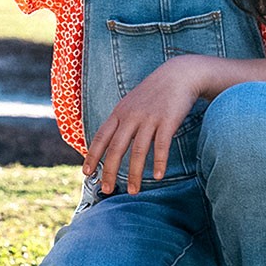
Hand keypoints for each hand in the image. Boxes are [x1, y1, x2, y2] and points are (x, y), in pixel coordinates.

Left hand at [82, 55, 206, 194]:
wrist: (179, 74)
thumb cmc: (154, 93)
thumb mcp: (131, 103)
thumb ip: (121, 121)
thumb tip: (110, 143)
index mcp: (119, 113)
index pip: (100, 137)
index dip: (92, 156)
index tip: (86, 173)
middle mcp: (131, 116)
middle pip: (116, 148)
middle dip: (110, 171)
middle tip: (107, 190)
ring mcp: (149, 118)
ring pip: (138, 151)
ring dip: (135, 173)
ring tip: (133, 190)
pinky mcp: (168, 121)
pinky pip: (161, 145)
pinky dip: (159, 162)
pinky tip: (158, 176)